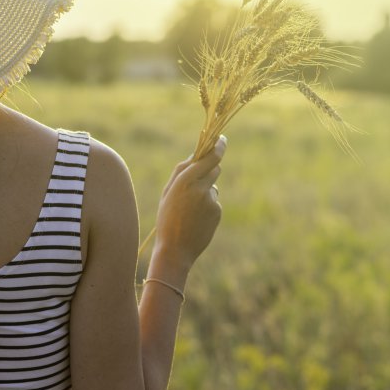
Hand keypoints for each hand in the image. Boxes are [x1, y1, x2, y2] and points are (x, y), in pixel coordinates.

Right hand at [152, 136, 225, 274]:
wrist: (175, 249)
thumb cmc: (167, 218)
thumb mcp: (168, 192)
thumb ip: (181, 172)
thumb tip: (196, 157)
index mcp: (184, 180)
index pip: (209, 158)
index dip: (218, 147)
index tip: (222, 140)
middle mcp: (200, 188)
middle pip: (215, 169)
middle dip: (209, 170)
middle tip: (197, 182)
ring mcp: (210, 200)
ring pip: (213, 187)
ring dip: (205, 192)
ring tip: (190, 210)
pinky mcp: (217, 211)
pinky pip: (214, 202)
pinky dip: (207, 207)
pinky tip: (196, 219)